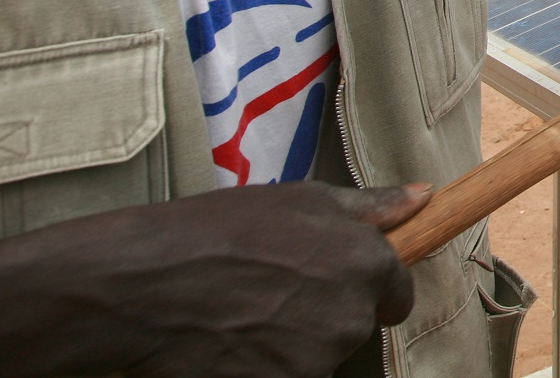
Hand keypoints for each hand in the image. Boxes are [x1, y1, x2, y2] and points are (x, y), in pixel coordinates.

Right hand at [0, 181, 430, 377]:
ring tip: (237, 314)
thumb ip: (368, 206)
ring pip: (317, 355)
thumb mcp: (296, 200)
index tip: (327, 280)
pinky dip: (261, 364)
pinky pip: (286, 375)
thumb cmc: (214, 232)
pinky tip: (225, 343)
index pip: (397, 291)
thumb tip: (422, 198)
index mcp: (365, 262)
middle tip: (266, 291)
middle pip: (354, 325)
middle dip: (322, 311)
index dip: (366, 286)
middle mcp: (350, 316)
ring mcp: (315, 361)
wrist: (138, 287)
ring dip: (289, 341)